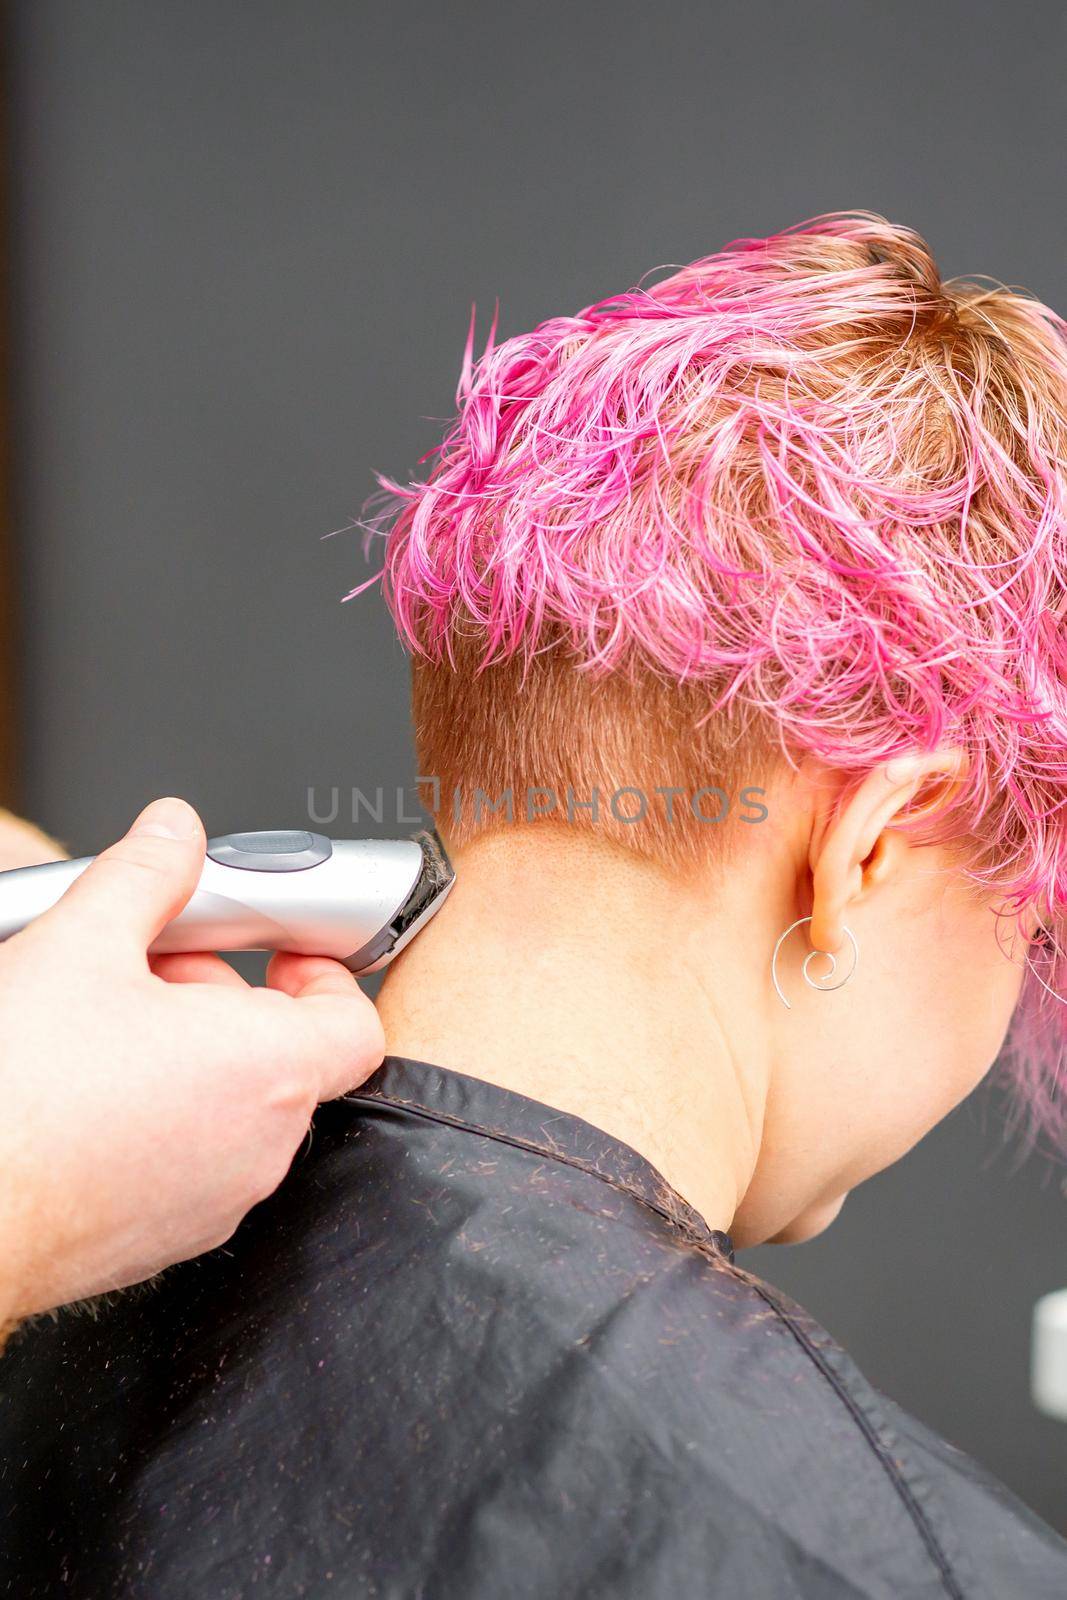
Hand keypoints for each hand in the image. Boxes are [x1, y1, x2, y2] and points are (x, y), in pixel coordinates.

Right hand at [0, 797, 384, 1322]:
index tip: (280, 949)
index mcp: (267, 1069)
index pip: (355, 1022)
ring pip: (231, 1110)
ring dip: (187, 1059)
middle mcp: (258, 1147)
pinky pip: (187, 1163)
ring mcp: (212, 1203)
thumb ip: (145, 874)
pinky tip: (84, 1092)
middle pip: (282, 1056)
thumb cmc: (17, 1102)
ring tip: (105, 1028)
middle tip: (152, 969)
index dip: (325, 974)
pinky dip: (158, 1119)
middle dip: (222, 999)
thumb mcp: (80, 944)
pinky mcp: (160, 1240)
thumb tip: (175, 832)